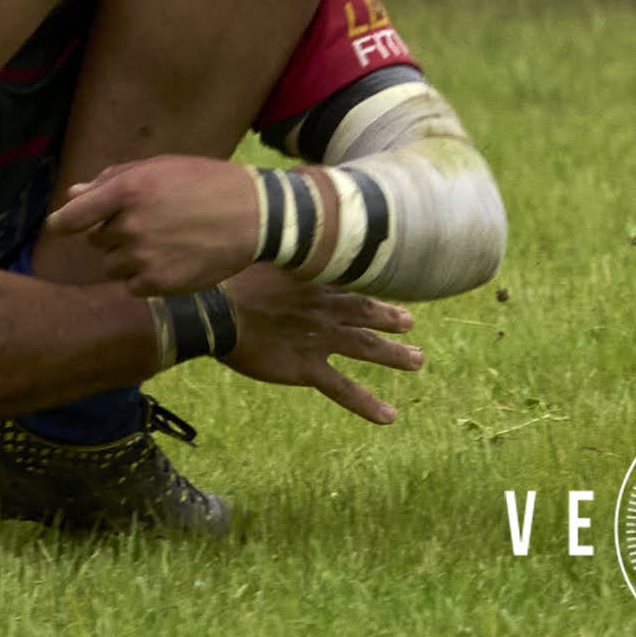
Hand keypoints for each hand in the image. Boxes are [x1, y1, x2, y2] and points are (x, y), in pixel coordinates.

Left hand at [40, 152, 285, 295]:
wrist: (252, 217)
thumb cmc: (206, 183)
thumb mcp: (161, 168)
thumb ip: (113, 180)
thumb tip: (73, 194)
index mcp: (128, 190)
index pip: (73, 216)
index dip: (62, 223)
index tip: (59, 227)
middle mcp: (129, 225)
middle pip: (96, 240)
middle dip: (114, 233)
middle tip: (150, 223)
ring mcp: (142, 257)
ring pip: (112, 265)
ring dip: (128, 257)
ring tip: (164, 242)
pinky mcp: (157, 284)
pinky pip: (131, 285)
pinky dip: (144, 277)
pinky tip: (171, 260)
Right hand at [214, 264, 423, 424]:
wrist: (218, 310)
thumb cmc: (227, 279)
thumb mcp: (258, 250)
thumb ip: (276, 243)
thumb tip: (274, 219)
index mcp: (313, 280)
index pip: (349, 281)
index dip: (367, 284)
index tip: (384, 283)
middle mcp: (324, 309)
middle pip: (365, 312)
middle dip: (388, 317)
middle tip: (410, 323)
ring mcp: (320, 339)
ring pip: (366, 348)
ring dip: (393, 355)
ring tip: (417, 361)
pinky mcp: (308, 367)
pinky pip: (344, 389)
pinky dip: (367, 403)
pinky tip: (388, 417)